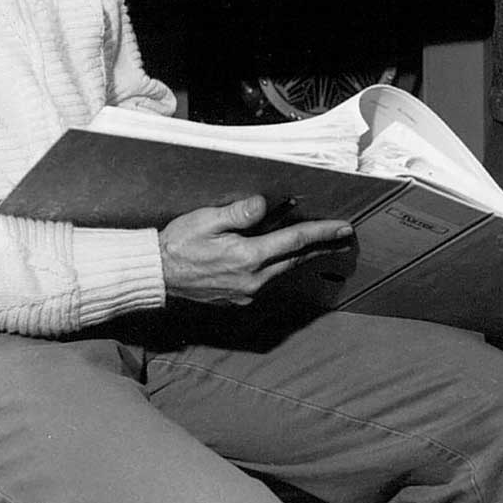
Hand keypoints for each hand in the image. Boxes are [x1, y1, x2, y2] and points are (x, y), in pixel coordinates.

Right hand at [158, 196, 353, 305]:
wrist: (158, 274)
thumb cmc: (180, 243)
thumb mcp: (207, 219)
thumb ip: (238, 213)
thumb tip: (264, 205)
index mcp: (248, 257)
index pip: (294, 241)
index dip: (321, 233)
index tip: (343, 227)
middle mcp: (253, 279)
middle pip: (295, 259)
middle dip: (321, 246)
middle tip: (343, 236)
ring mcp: (246, 292)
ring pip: (283, 270)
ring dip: (302, 256)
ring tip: (320, 245)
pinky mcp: (238, 297)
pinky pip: (268, 279)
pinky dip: (281, 265)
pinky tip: (283, 257)